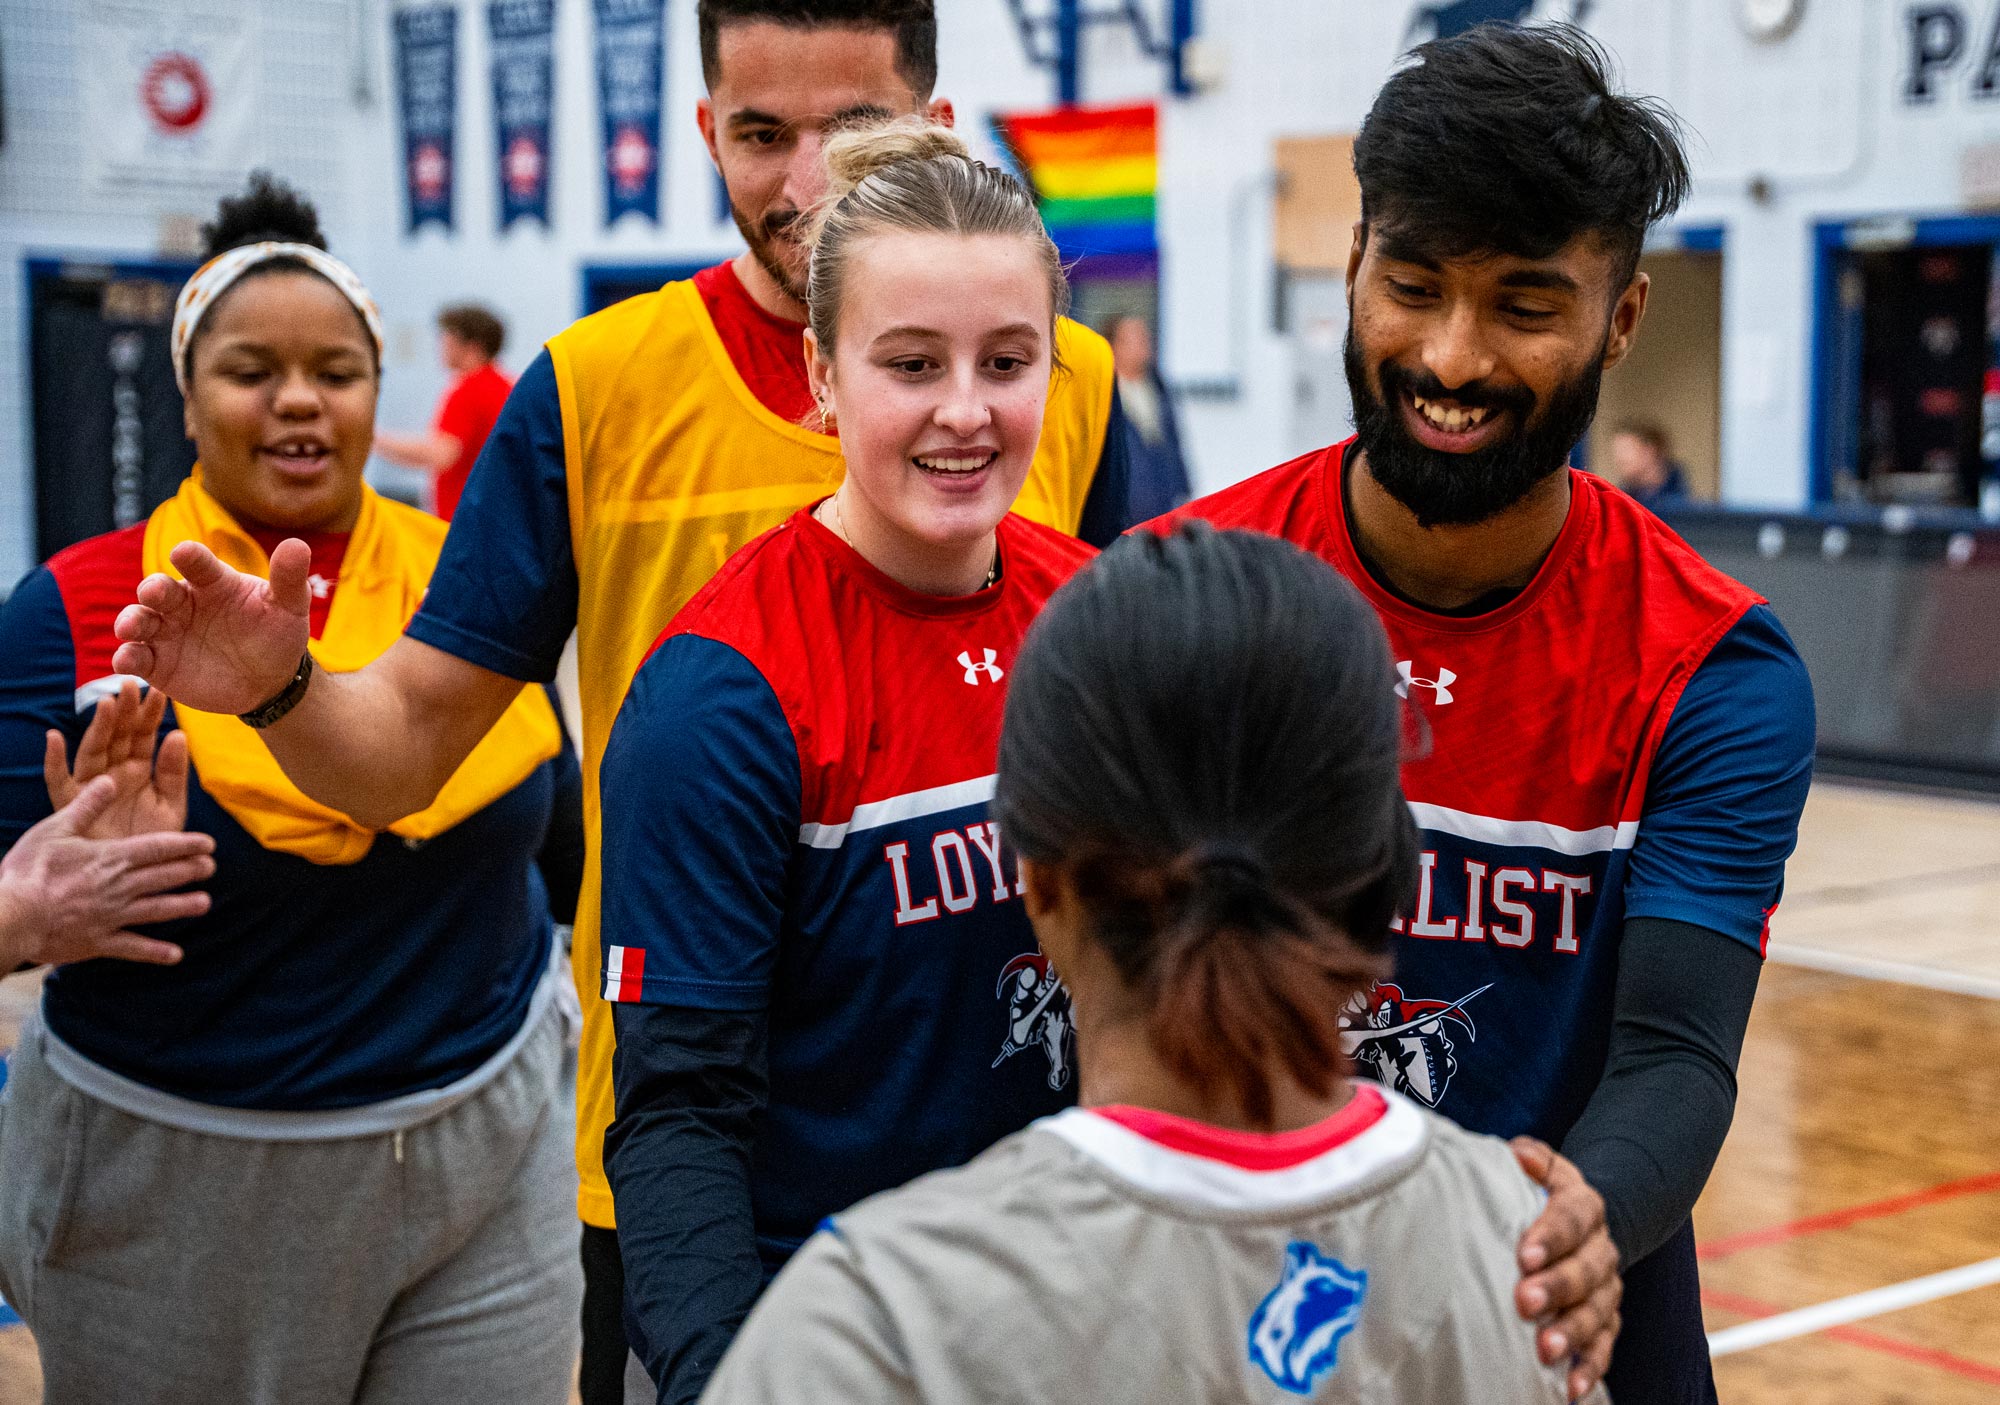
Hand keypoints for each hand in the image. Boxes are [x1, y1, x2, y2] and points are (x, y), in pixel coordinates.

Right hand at [0, 774, 214, 968]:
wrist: (11, 917)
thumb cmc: (29, 870)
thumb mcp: (55, 829)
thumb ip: (87, 806)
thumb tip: (110, 780)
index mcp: (111, 858)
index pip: (159, 848)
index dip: (187, 845)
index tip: (208, 844)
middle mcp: (119, 887)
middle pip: (164, 877)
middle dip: (191, 871)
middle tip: (211, 868)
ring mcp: (111, 917)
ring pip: (157, 911)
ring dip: (183, 906)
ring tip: (205, 904)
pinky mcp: (98, 942)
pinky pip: (133, 948)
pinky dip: (155, 952)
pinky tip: (176, 955)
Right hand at [44, 680, 189, 838]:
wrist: (128, 881)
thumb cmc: (150, 843)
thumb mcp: (169, 806)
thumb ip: (173, 773)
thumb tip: (179, 734)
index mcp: (139, 771)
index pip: (145, 736)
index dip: (152, 714)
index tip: (162, 690)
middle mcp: (114, 773)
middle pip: (119, 738)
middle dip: (125, 711)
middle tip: (132, 683)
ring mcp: (91, 787)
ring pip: (93, 752)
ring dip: (98, 727)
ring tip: (106, 703)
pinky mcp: (70, 807)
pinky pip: (58, 783)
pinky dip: (54, 762)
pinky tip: (53, 738)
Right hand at [112, 538, 311, 715]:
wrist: (270, 679)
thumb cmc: (276, 633)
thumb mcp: (289, 606)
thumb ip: (288, 578)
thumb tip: (298, 544)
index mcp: (212, 581)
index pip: (197, 564)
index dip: (189, 557)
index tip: (183, 552)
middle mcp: (183, 603)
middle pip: (159, 589)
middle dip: (153, 589)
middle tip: (152, 592)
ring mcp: (167, 632)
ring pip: (139, 620)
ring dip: (131, 621)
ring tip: (129, 628)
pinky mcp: (158, 663)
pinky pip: (137, 657)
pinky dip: (127, 658)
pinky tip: (125, 662)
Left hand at [1510, 1137, 1621, 1401]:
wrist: (1574, 1220)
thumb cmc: (1537, 1195)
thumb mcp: (1535, 1168)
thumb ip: (1529, 1158)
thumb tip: (1519, 1155)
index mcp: (1584, 1205)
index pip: (1572, 1216)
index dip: (1551, 1235)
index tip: (1524, 1254)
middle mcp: (1601, 1247)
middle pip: (1586, 1268)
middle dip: (1557, 1287)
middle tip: (1524, 1302)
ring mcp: (1606, 1287)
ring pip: (1597, 1311)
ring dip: (1572, 1332)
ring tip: (1544, 1350)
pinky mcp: (1605, 1320)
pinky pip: (1604, 1346)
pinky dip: (1589, 1368)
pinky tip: (1570, 1387)